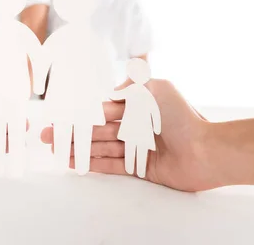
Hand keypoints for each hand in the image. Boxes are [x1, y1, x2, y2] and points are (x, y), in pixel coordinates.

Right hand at [40, 79, 221, 191]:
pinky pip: (112, 165)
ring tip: (55, 150)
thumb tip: (110, 92)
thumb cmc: (183, 117)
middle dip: (72, 132)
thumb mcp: (158, 88)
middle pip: (97, 130)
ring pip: (100, 147)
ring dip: (78, 148)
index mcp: (138, 108)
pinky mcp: (140, 168)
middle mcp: (135, 127)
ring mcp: (136, 149)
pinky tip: (75, 162)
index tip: (62, 114)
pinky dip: (93, 163)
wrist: (206, 150)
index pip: (103, 110)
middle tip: (47, 135)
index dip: (81, 113)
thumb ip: (132, 86)